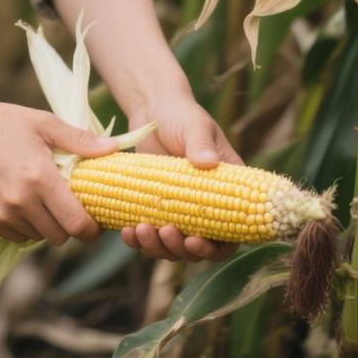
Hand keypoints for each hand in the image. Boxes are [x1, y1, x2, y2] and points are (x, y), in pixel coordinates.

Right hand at [0, 95, 120, 245]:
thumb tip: (116, 148)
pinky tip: (19, 200)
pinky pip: (16, 236)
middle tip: (68, 205)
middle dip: (69, 225)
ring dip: (45, 225)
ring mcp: (1, 214)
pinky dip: (24, 225)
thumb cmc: (6, 122)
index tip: (96, 221)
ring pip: (38, 238)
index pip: (77, 225)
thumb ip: (81, 141)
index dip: (92, 229)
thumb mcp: (45, 124)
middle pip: (60, 236)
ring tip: (40, 198)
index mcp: (40, 178)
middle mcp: (20, 202)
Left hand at [121, 94, 244, 263]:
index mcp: (226, 191)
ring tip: (141, 230)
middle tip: (166, 233)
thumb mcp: (194, 125)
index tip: (196, 242)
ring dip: (158, 248)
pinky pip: (149, 235)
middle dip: (182, 249)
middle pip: (199, 248)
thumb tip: (208, 163)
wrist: (151, 108)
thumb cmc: (181, 114)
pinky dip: (138, 240)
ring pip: (172, 247)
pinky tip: (127, 231)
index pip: (230, 233)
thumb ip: (201, 144)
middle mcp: (204, 206)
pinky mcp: (153, 207)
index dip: (216, 248)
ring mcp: (178, 209)